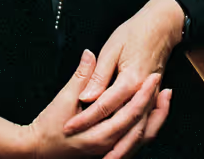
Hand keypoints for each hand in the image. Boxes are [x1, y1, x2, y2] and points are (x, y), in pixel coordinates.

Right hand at [25, 49, 169, 158]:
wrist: (38, 149)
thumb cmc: (48, 127)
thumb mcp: (62, 98)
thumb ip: (81, 77)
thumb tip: (89, 55)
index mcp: (98, 134)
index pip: (129, 113)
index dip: (143, 93)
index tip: (153, 77)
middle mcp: (107, 145)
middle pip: (142, 128)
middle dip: (156, 107)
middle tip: (165, 87)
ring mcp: (108, 149)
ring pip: (141, 137)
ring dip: (155, 118)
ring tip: (164, 99)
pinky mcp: (108, 149)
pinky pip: (134, 141)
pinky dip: (145, 127)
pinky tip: (148, 113)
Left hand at [63, 0, 183, 144]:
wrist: (163, 24)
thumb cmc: (137, 31)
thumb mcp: (112, 47)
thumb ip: (98, 74)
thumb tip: (86, 96)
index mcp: (131, 79)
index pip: (103, 106)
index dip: (84, 118)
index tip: (69, 127)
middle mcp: (143, 91)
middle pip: (125, 125)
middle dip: (107, 143)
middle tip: (89, 153)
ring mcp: (151, 96)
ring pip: (139, 130)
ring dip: (126, 147)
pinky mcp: (154, 96)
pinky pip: (147, 124)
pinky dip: (138, 137)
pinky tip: (127, 144)